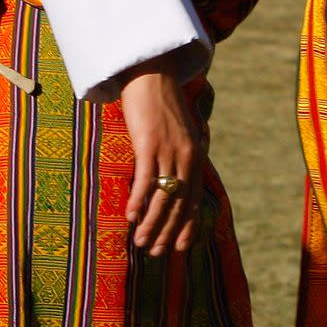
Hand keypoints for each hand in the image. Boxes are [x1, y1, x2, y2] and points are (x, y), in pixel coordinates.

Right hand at [119, 51, 205, 256]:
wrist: (152, 73)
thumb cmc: (161, 102)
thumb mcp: (180, 129)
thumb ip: (182, 151)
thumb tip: (179, 173)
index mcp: (195, 153)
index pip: (194, 198)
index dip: (187, 225)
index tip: (181, 249)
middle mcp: (187, 155)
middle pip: (178, 203)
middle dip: (168, 231)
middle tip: (156, 253)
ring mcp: (169, 150)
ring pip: (162, 196)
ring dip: (152, 224)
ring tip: (141, 244)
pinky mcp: (149, 143)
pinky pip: (145, 180)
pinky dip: (139, 201)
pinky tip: (131, 217)